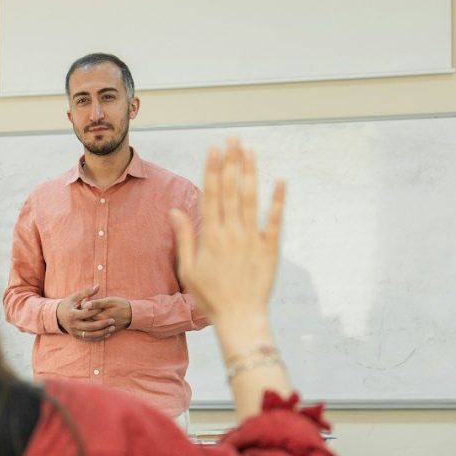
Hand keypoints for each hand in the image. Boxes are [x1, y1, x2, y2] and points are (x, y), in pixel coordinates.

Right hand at [56, 284, 112, 341]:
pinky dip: (98, 337)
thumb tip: (98, 286)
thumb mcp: (74, 297)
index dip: (96, 310)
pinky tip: (107, 334)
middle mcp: (73, 325)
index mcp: (72, 315)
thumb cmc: (67, 304)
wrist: (57, 316)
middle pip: (90, 326)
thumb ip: (86, 292)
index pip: (86, 313)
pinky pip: (89, 339)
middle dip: (102, 324)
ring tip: (112, 328)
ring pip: (91, 335)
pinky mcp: (77, 337)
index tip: (105, 307)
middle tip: (113, 320)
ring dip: (102, 332)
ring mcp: (75, 332)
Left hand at [82, 297, 131, 331]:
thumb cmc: (121, 305)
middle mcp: (100, 324)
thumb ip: (97, 303)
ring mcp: (102, 329)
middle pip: (86, 320)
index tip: (84, 299)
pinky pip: (94, 331)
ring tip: (87, 311)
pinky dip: (91, 325)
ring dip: (86, 318)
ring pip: (89, 325)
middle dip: (83, 313)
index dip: (82, 305)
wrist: (132, 314)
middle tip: (84, 305)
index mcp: (100, 316)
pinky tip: (91, 318)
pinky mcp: (105, 330)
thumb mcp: (110, 301)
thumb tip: (85, 304)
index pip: (85, 312)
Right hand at [169, 139, 284, 325]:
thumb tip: (175, 211)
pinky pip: (274, 220)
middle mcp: (231, 232)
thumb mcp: (188, 269)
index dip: (213, 169)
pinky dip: (278, 200)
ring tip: (250, 150)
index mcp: (210, 236)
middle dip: (231, 162)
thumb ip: (185, 237)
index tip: (213, 148)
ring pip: (251, 198)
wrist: (239, 317)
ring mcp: (252, 239)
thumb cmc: (210, 297)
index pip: (211, 194)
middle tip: (233, 138)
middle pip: (231, 190)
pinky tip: (280, 181)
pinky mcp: (270, 249)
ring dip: (250, 172)